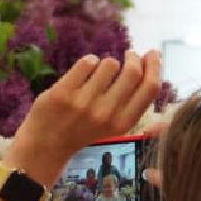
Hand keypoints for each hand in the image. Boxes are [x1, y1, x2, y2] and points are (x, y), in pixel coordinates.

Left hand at [9, 51, 162, 180]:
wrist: (45, 146)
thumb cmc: (83, 131)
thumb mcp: (113, 125)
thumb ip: (130, 101)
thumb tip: (148, 64)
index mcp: (122, 124)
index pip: (150, 89)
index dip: (155, 67)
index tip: (152, 54)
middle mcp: (106, 114)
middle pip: (133, 72)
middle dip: (133, 57)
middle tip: (129, 55)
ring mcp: (83, 103)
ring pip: (109, 64)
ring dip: (106, 63)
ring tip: (98, 73)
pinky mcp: (62, 92)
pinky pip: (86, 62)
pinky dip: (89, 61)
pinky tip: (83, 71)